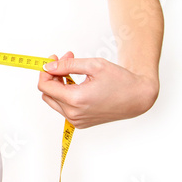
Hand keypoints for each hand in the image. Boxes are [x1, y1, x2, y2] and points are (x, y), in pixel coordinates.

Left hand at [37, 51, 158, 128]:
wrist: (137, 97)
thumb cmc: (120, 80)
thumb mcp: (93, 65)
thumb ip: (67, 65)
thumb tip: (48, 67)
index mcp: (76, 100)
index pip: (44, 86)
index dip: (45, 71)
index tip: (53, 59)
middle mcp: (74, 114)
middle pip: (47, 93)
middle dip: (53, 75)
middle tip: (66, 61)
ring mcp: (77, 120)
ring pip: (54, 100)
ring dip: (58, 85)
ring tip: (72, 72)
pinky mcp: (80, 123)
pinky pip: (63, 108)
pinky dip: (65, 95)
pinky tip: (77, 84)